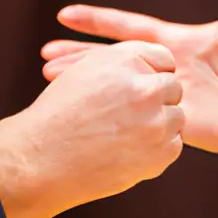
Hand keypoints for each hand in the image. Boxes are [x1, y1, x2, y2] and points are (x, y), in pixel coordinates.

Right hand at [0, 41, 183, 217]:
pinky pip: (173, 145)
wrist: (41, 159)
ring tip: (127, 134)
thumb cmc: (60, 114)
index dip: (153, 73)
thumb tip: (160, 66)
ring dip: (159, 125)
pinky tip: (129, 151)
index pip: (163, 58)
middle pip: (174, 88)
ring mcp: (156, 123)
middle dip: (158, 99)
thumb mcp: (86, 71)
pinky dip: (157, 150)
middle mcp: (146, 88)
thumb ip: (125, 63)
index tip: (141, 87)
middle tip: (132, 115)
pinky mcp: (160, 153)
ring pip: (176, 118)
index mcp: (127, 61)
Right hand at [41, 0, 217, 159]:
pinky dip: (113, 115)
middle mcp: (164, 70)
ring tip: (53, 81)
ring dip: (87, 84)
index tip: (66, 15)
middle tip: (46, 55)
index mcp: (175, 43)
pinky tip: (91, 115)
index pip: (128, 28)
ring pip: (118, 88)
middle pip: (113, 60)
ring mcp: (164, 96)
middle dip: (80, 56)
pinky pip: (136, 116)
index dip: (99, 22)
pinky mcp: (170, 121)